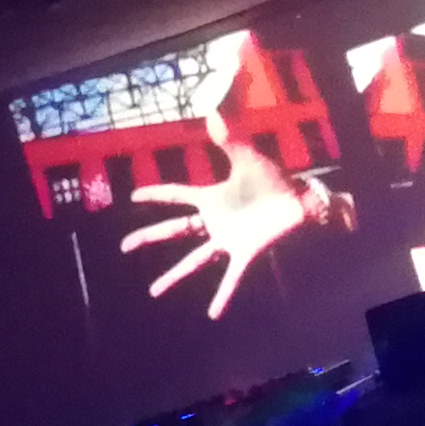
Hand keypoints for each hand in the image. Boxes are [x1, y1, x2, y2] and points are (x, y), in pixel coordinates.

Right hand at [123, 111, 314, 319]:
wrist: (299, 199)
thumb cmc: (274, 179)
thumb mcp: (248, 157)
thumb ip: (228, 138)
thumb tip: (212, 112)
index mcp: (211, 198)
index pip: (177, 196)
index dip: (156, 196)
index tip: (133, 197)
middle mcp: (214, 222)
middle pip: (175, 231)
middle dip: (149, 237)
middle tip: (124, 246)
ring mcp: (227, 240)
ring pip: (195, 260)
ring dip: (175, 275)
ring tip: (154, 292)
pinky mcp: (246, 253)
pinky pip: (232, 278)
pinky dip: (224, 295)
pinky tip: (213, 314)